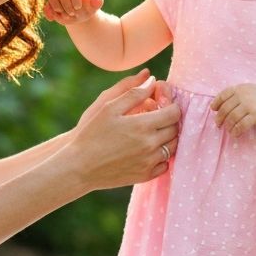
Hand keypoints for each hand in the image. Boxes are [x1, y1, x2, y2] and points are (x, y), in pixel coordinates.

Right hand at [45, 0, 103, 25]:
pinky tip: (53, 19)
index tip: (78, 8)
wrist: (80, 14)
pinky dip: (49, 13)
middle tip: (72, 14)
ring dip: (58, 9)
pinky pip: (47, 5)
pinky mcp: (51, 2)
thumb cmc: (88, 8)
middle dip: (66, 5)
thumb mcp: (94, 6)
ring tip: (65, 16)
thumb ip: (97, 2)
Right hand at [66, 70, 180, 188]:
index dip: (172, 105)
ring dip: (169, 138)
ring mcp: (149, 162)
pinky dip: (162, 156)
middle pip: (175, 130)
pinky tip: (150, 149)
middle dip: (170, 120)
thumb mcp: (108, 107)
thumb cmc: (91, 133)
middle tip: (159, 116)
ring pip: (173, 147)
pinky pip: (165, 165)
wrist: (79, 167)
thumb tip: (152, 79)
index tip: (164, 104)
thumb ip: (133, 92)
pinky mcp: (145, 175)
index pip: (174, 113)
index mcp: (142, 125)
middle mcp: (150, 145)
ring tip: (155, 132)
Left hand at [211, 83, 255, 136]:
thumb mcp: (247, 89)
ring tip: (228, 130)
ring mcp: (249, 105)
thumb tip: (217, 106)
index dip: (216, 104)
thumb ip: (234, 94)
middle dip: (220, 118)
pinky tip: (235, 134)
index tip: (214, 110)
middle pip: (225, 109)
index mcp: (239, 88)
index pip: (222, 96)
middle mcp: (243, 96)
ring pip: (232, 118)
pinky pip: (242, 125)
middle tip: (218, 124)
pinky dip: (236, 131)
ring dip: (228, 126)